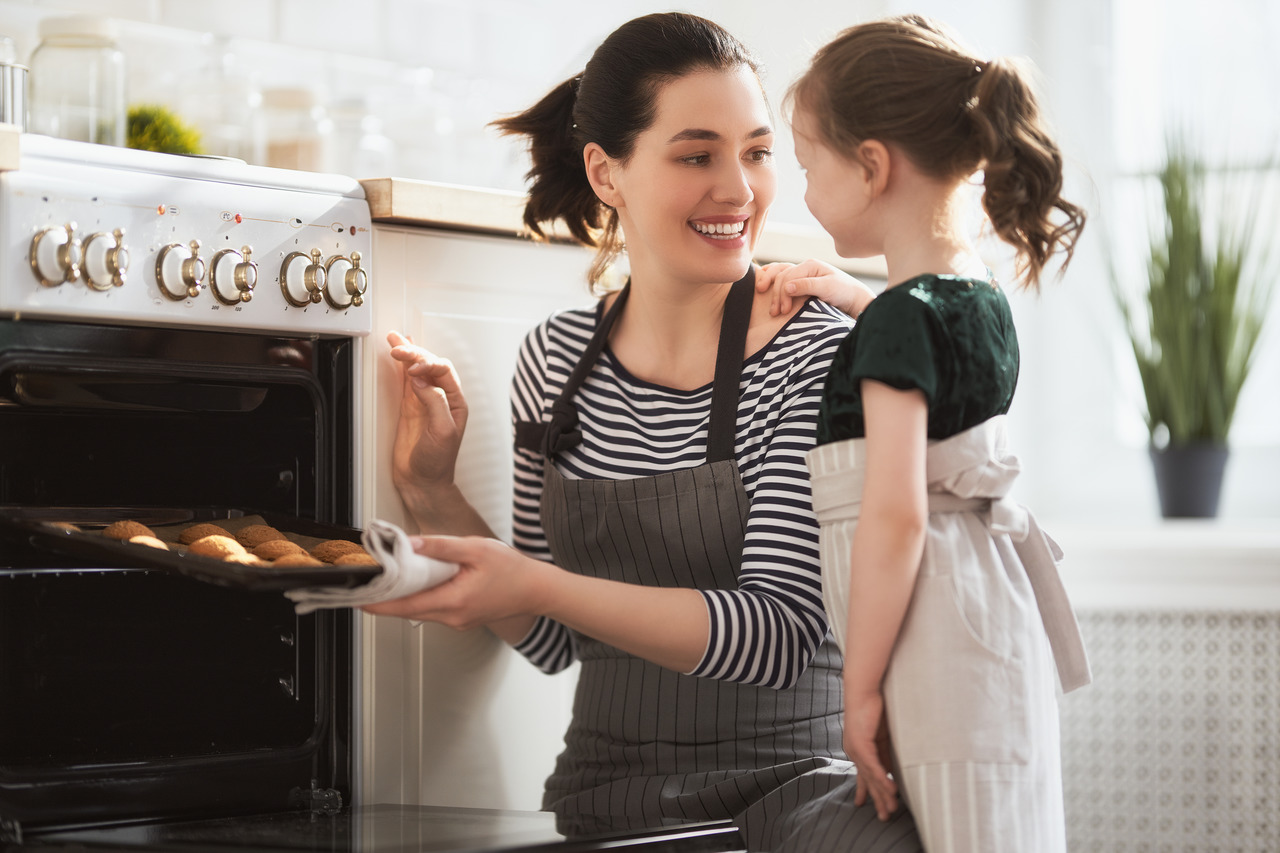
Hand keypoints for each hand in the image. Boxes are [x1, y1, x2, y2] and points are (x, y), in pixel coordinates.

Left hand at [361, 535, 551, 630]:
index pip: (404, 606)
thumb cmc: (513, 572)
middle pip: (408, 609)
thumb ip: (441, 547)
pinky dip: (423, 596)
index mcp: (453, 601)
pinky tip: (422, 581)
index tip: (357, 599)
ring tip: (393, 576)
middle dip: (387, 596)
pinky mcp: (462, 618)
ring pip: (421, 609)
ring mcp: (457, 620)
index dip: (378, 603)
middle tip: (370, 581)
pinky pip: (435, 608)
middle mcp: (452, 617)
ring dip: (406, 595)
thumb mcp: (476, 549)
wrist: (537, 590)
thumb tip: (411, 544)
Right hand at [387, 331, 467, 506]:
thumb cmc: (438, 462)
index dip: (428, 364)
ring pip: (417, 369)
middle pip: (429, 365)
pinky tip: (398, 355)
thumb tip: (421, 379)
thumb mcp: (443, 431)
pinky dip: (401, 367)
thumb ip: (434, 402)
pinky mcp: (410, 407)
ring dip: (407, 354)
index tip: (413, 367)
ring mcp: (425, 401)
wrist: (423, 482)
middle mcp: (442, 398)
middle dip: (414, 354)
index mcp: (456, 401)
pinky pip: (406, 381)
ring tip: (394, 340)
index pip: (443, 371)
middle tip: (397, 348)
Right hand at [755, 259, 876, 316]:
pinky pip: (781, 277)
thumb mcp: (828, 288)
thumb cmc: (844, 292)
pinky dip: (771, 279)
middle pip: (782, 277)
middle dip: (777, 295)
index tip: (784, 311)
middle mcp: (804, 267)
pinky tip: (763, 285)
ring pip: (779, 276)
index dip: (783, 293)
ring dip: (772, 290)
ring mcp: (802, 274)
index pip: (788, 276)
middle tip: (776, 313)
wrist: (854, 299)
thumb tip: (786, 287)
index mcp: (810, 265)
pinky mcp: (801, 283)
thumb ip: (807, 286)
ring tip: (771, 308)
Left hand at [843, 688, 898, 820]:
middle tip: (884, 817)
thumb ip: (886, 750)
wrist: (864, 688)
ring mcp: (856, 748)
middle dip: (876, 799)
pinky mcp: (861, 743)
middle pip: (867, 780)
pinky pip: (873, 765)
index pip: (863, 774)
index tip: (864, 804)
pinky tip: (890, 790)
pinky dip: (882, 778)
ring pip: (871, 777)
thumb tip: (893, 766)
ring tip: (891, 809)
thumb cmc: (874, 707)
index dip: (865, 790)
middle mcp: (855, 751)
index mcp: (860, 749)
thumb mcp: (882, 734)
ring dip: (882, 794)